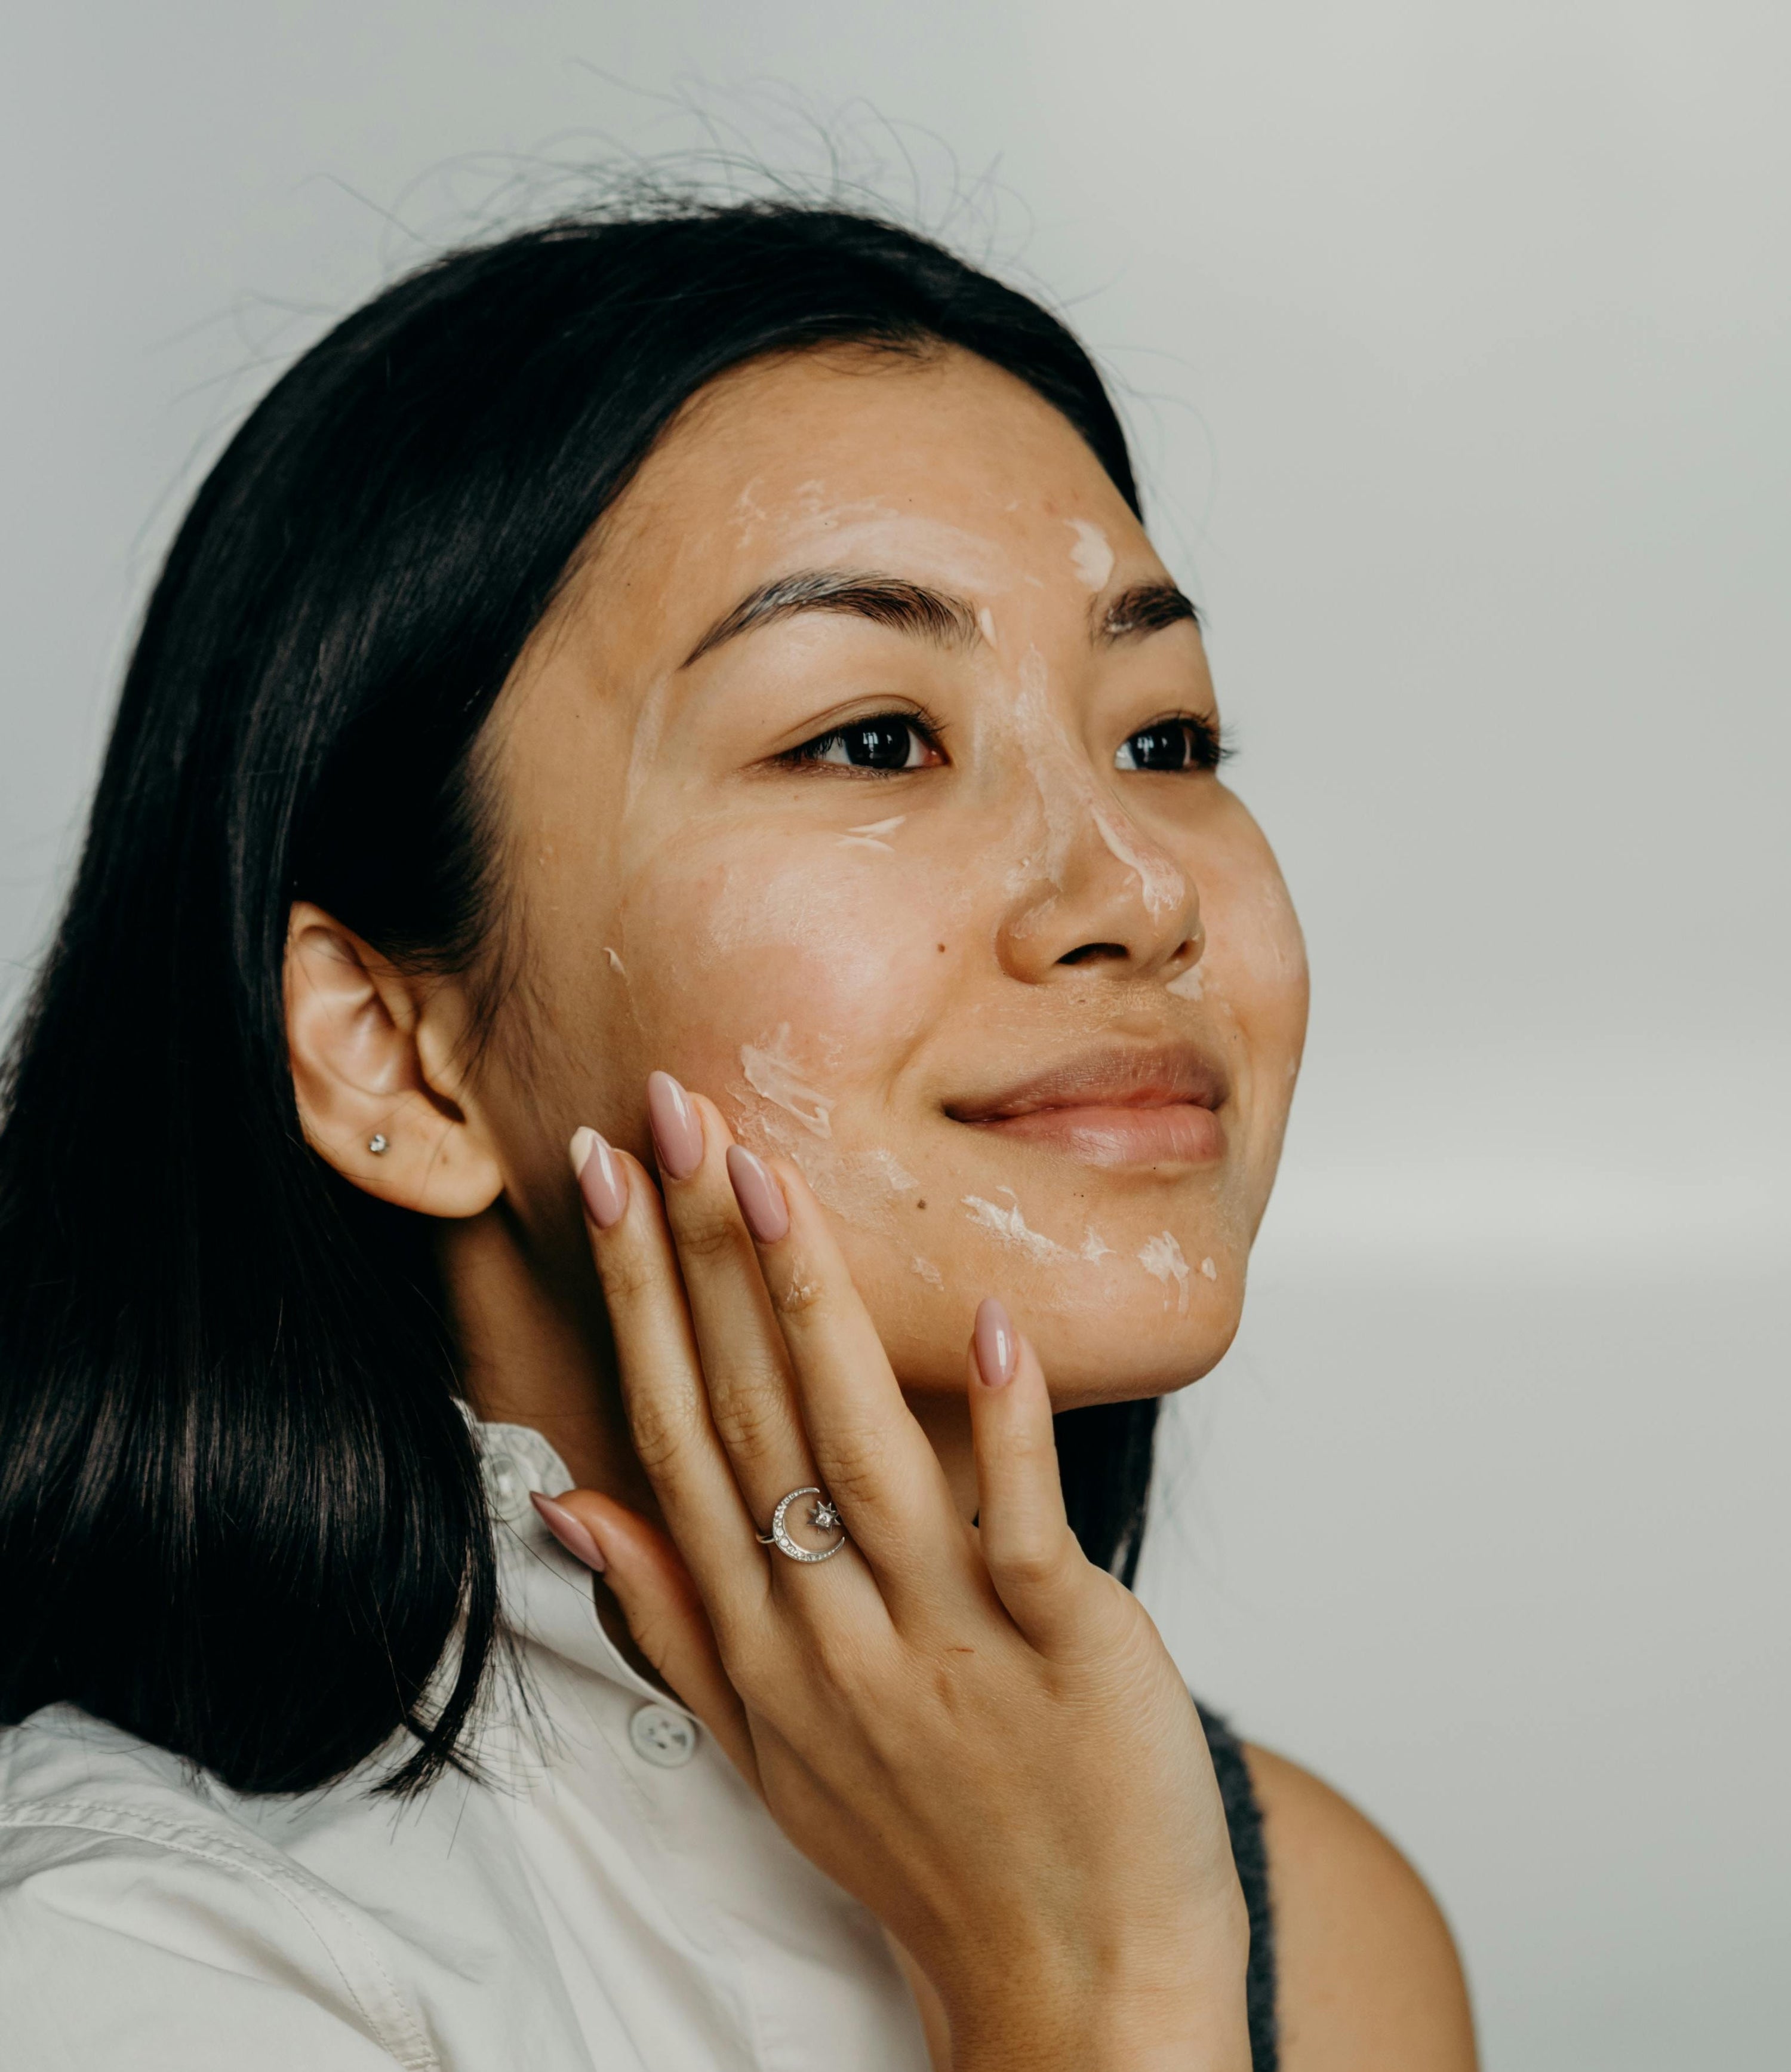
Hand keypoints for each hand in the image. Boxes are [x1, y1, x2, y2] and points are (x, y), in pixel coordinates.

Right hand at [538, 1073, 1250, 2071]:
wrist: (1074, 1988)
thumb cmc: (922, 1846)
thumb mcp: (765, 1745)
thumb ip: (670, 1617)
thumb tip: (573, 1502)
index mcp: (760, 1644)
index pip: (675, 1437)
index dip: (635, 1300)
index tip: (604, 1180)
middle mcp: (828, 1633)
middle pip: (745, 1418)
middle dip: (695, 1257)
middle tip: (666, 1114)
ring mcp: (944, 1641)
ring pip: (858, 1451)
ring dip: (807, 1308)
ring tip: (768, 1176)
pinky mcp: (1063, 1650)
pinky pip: (1018, 1524)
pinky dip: (1003, 1426)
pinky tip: (985, 1319)